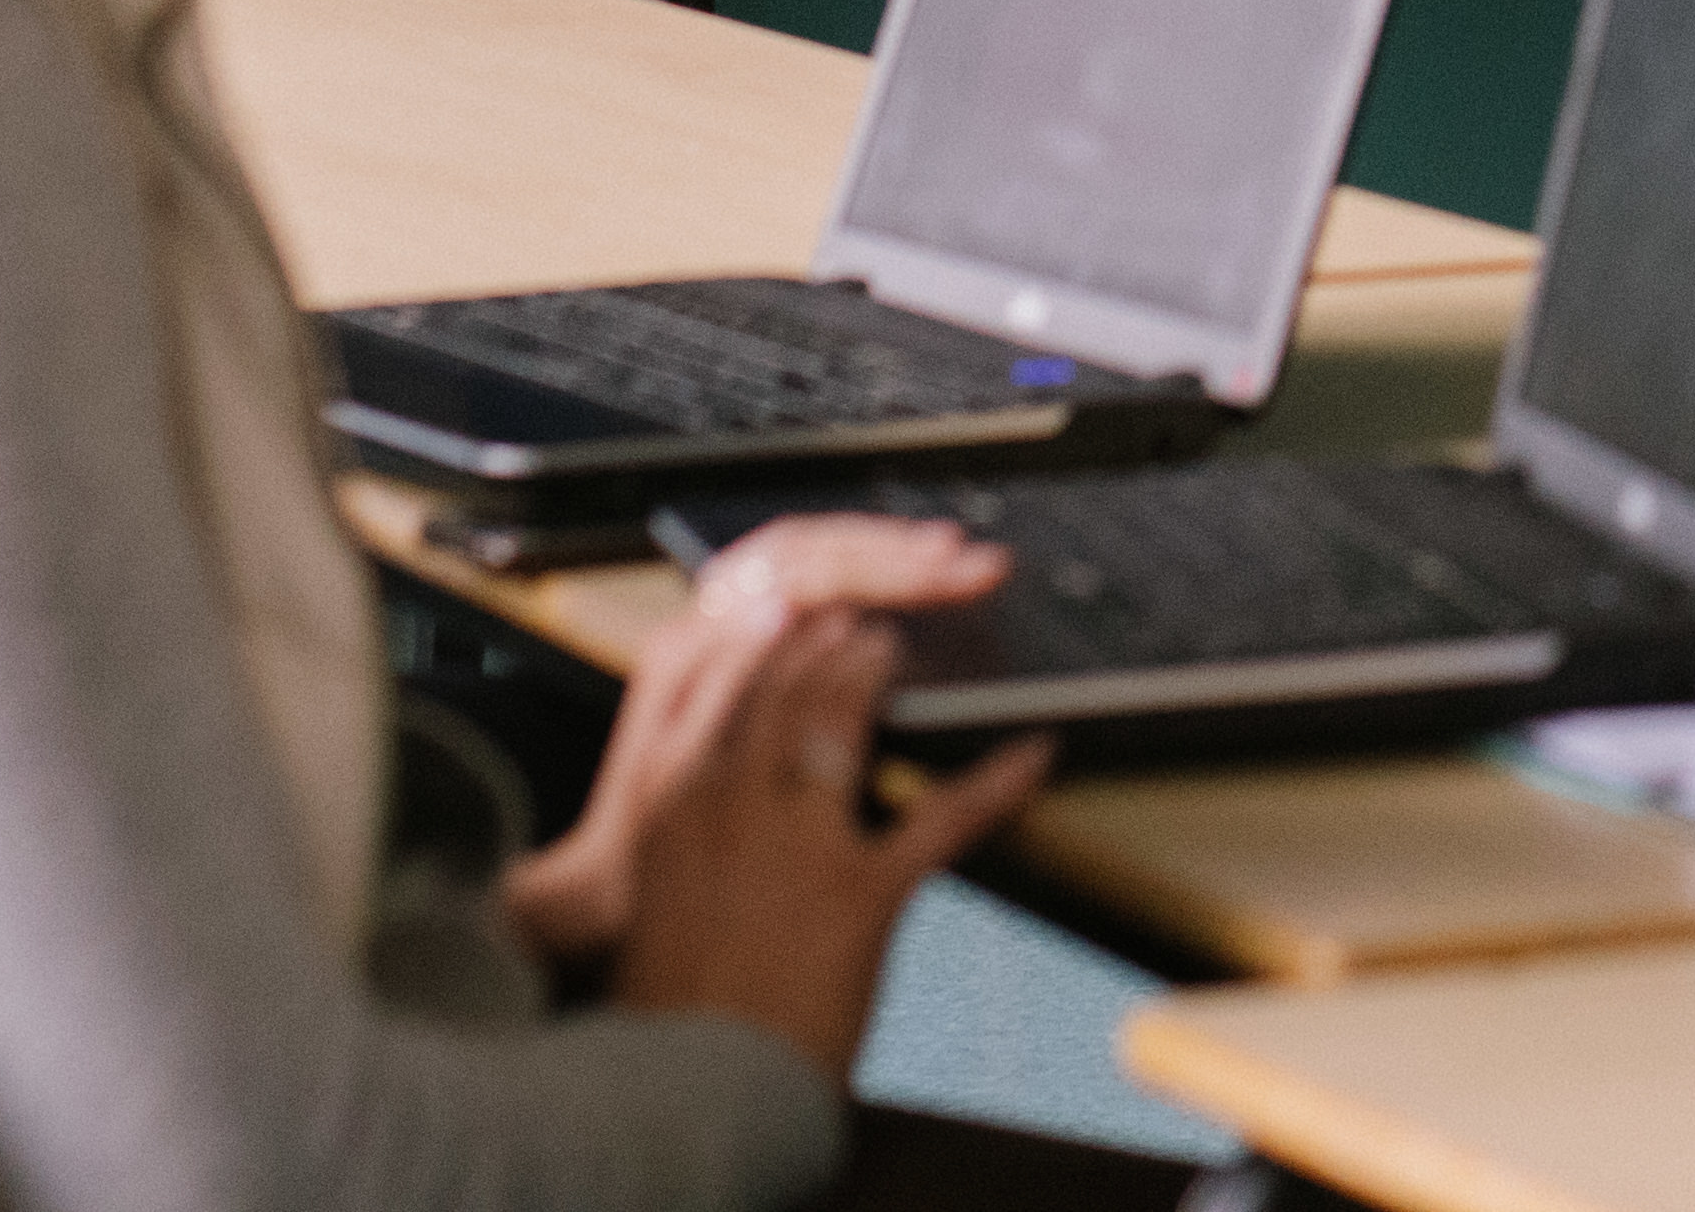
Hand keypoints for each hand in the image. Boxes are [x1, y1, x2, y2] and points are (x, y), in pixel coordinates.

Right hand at [497, 516, 1016, 974]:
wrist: (683, 1091)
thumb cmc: (669, 991)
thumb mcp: (657, 882)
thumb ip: (693, 811)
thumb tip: (735, 755)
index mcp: (672, 799)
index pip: (728, 678)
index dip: (774, 629)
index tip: (806, 602)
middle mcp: (728, 805)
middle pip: (787, 680)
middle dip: (834, 632)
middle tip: (872, 608)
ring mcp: (796, 846)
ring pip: (845, 721)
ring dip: (881, 671)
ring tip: (907, 642)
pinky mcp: (862, 898)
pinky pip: (944, 819)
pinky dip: (998, 782)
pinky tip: (1037, 751)